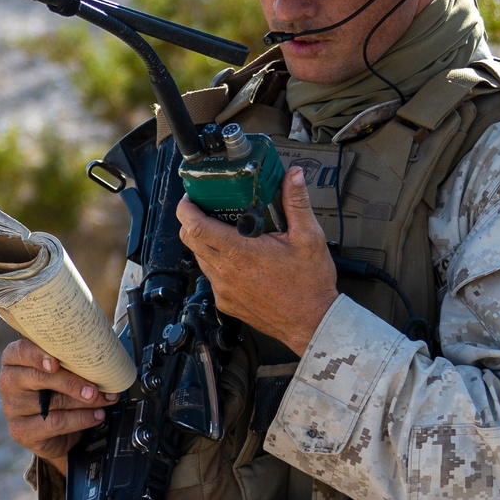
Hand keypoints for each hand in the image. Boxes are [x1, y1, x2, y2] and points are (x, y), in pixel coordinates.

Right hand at [0, 338, 118, 476]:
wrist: (55, 430)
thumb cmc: (59, 389)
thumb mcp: (63, 370)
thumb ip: (70, 360)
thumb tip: (103, 362)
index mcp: (14, 359)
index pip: (20, 351)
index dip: (37, 355)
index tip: (55, 362)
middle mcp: (8, 382)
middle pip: (39, 378)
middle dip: (72, 383)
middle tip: (95, 389)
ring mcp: (12, 408)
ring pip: (52, 403)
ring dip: (83, 403)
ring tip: (104, 401)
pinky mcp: (21, 431)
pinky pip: (55, 423)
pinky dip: (81, 419)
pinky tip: (97, 416)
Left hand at [177, 166, 337, 354]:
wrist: (312, 323)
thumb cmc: (310, 285)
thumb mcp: (309, 237)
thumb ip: (297, 202)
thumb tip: (293, 175)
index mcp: (241, 252)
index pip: (195, 227)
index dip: (186, 208)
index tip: (191, 198)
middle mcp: (226, 272)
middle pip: (190, 240)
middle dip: (192, 221)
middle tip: (207, 209)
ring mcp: (223, 290)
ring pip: (199, 258)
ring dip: (205, 242)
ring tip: (226, 231)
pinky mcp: (226, 302)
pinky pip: (211, 277)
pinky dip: (216, 263)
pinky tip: (237, 259)